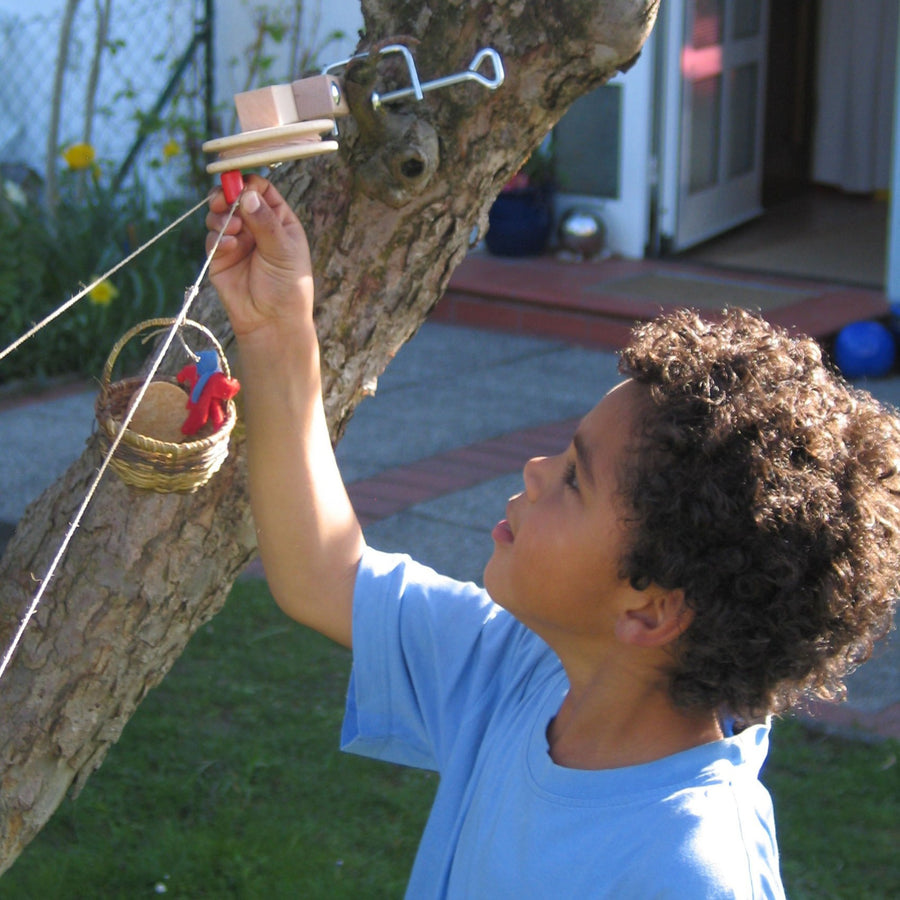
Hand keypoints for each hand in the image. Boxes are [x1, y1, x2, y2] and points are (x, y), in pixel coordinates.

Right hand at [206, 174, 313, 340]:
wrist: (272, 322)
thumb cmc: (287, 287)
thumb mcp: (283, 251)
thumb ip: (265, 222)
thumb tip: (247, 195)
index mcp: (278, 220)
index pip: (260, 189)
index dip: (248, 184)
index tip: (239, 186)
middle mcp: (256, 226)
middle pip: (234, 197)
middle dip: (226, 195)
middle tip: (222, 201)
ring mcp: (237, 240)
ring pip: (219, 214)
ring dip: (220, 216)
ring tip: (230, 229)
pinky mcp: (220, 256)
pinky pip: (212, 237)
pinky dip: (217, 238)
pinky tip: (229, 247)